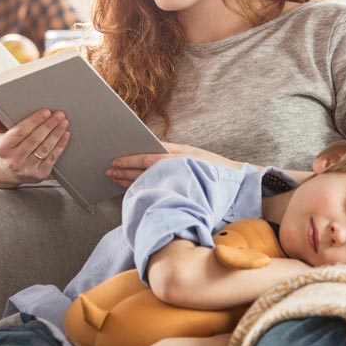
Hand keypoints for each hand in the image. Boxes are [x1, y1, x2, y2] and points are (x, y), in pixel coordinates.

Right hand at [0, 107, 69, 184]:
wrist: (6, 171)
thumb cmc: (3, 149)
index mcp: (2, 149)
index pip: (20, 132)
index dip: (35, 121)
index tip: (46, 112)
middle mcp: (14, 160)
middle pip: (35, 139)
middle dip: (49, 125)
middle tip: (59, 115)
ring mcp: (27, 169)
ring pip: (45, 149)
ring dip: (57, 134)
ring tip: (64, 123)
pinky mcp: (38, 175)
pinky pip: (52, 158)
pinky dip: (60, 146)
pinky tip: (65, 135)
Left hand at [106, 142, 240, 187]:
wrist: (237, 181)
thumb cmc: (212, 167)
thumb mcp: (192, 154)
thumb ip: (171, 155)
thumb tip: (146, 154)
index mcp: (178, 153)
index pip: (148, 157)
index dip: (129, 160)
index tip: (114, 162)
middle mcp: (177, 165)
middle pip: (144, 169)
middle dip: (124, 171)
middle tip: (108, 171)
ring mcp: (180, 179)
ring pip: (149, 181)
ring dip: (129, 181)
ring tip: (114, 179)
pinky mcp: (183, 190)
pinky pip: (159, 192)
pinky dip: (144, 191)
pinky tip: (132, 191)